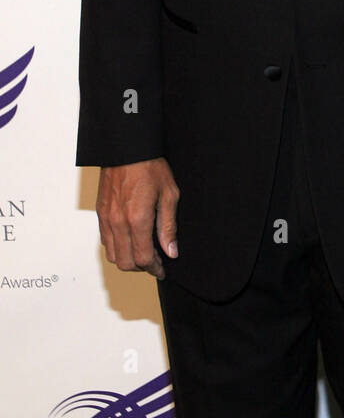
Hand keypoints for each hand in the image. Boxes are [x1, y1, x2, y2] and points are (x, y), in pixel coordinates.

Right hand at [96, 158, 179, 279]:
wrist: (127, 148)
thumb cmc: (150, 166)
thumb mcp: (169, 194)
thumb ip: (168, 226)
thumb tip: (171, 251)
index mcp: (137, 219)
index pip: (143, 258)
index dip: (155, 268)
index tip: (162, 269)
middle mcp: (118, 222)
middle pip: (126, 263)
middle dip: (142, 268)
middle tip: (155, 262)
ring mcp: (106, 218)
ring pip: (112, 255)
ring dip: (128, 259)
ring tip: (143, 251)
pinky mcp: (100, 213)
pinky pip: (105, 241)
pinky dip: (117, 247)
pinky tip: (130, 239)